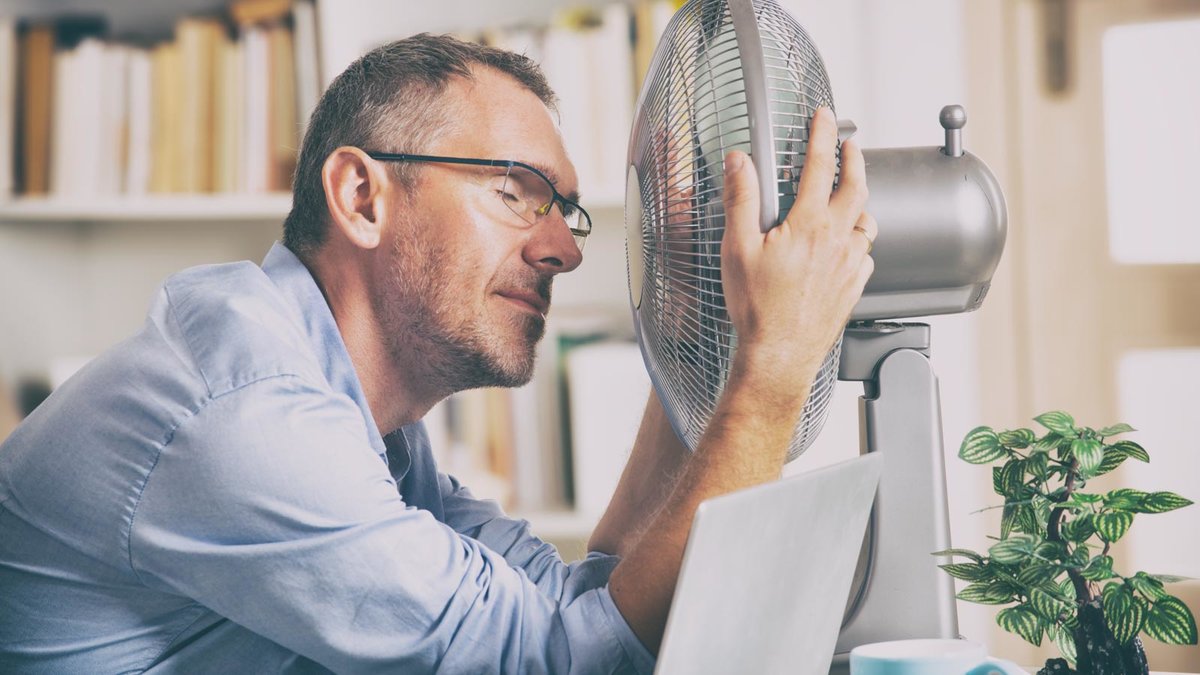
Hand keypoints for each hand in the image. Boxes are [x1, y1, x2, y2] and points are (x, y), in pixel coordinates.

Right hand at [719, 106, 875, 397]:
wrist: (779, 355)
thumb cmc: (757, 308)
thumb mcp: (736, 249)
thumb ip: (740, 199)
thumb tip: (740, 162)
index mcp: (809, 225)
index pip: (820, 166)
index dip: (823, 134)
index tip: (825, 116)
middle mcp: (837, 240)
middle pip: (856, 188)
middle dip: (854, 160)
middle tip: (851, 146)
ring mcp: (850, 265)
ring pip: (866, 222)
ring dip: (859, 203)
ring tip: (850, 196)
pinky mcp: (854, 288)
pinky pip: (866, 255)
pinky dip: (860, 241)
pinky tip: (849, 245)